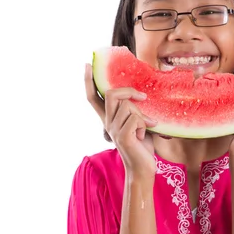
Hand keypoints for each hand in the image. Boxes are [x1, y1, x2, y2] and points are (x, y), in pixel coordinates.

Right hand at [84, 63, 157, 178]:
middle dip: (129, 91)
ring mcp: (113, 130)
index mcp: (108, 119)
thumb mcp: (138, 123)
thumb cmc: (142, 146)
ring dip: (142, 115)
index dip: (88, 81)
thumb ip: (134, 110)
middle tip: (142, 96)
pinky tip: (144, 136)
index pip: (93, 97)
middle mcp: (107, 123)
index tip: (87, 64)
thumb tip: (139, 94)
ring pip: (128, 106)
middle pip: (111, 94)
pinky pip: (136, 118)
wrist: (142, 169)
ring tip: (146, 127)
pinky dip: (145, 124)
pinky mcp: (122, 136)